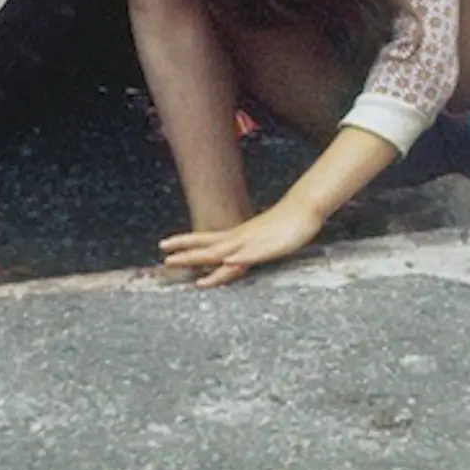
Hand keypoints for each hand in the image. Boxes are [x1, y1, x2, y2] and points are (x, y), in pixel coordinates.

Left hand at [159, 200, 325, 288]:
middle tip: (165, 259)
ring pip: (225, 252)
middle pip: (209, 248)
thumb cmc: (285, 223)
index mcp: (238, 235)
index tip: (163, 244)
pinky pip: (253, 254)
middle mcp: (241, 238)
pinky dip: (240, 258)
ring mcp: (254, 242)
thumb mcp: (262, 236)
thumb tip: (233, 255)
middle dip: (187, 254)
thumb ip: (247, 246)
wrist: (306, 207)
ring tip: (188, 262)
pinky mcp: (269, 246)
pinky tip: (230, 262)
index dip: (184, 242)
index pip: (205, 239)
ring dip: (204, 257)